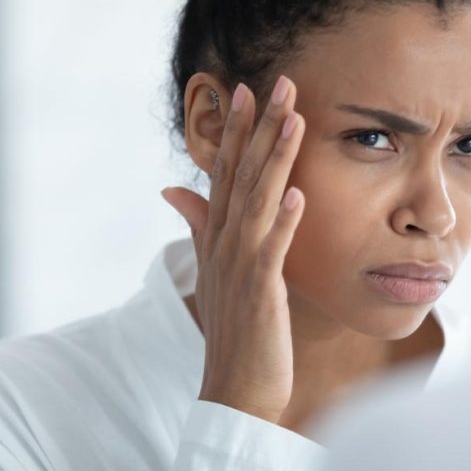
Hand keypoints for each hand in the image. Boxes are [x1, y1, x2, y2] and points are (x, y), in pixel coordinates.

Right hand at [161, 76, 305, 422]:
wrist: (235, 388)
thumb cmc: (234, 327)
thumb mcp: (214, 267)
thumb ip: (198, 223)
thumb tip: (173, 187)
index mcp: (217, 236)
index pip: (224, 171)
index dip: (234, 130)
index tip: (245, 89)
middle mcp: (224, 243)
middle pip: (241, 175)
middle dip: (257, 128)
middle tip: (276, 82)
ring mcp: (240, 267)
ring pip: (257, 202)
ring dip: (273, 159)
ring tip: (291, 119)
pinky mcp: (259, 293)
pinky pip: (271, 251)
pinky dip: (283, 223)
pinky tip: (298, 195)